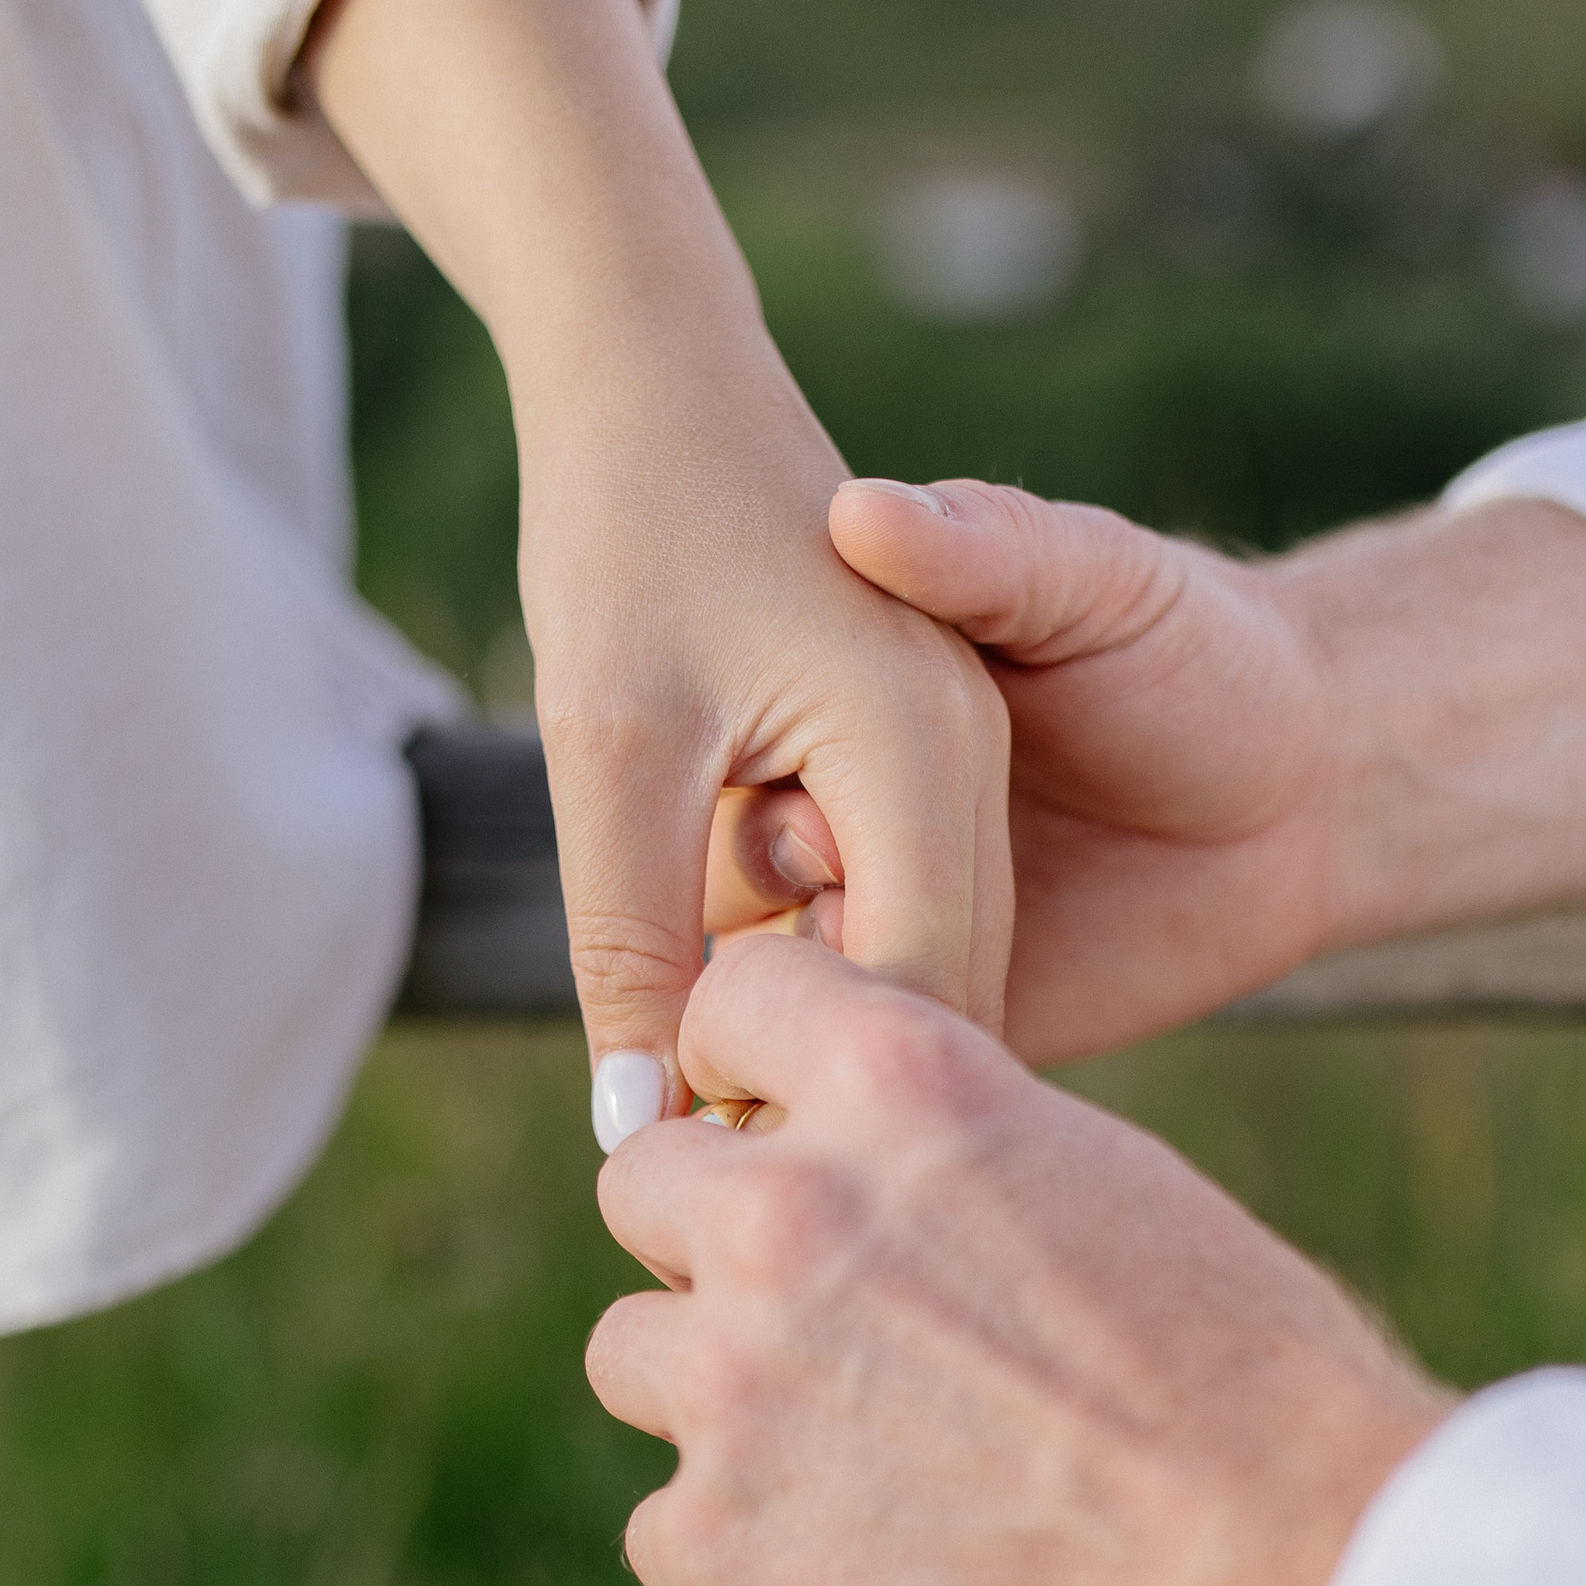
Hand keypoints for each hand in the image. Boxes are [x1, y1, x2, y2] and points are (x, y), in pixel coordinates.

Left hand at [301, 0, 1012, 1116]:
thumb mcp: (612, 744)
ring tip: (713, 1135)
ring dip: (826, 1051)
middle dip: (832, 1101)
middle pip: (937, 1003)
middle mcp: (973, 766)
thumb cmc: (630, 528)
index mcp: (929, 754)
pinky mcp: (926, 767)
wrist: (661, 373)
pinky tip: (727, 1031)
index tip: (712, 1189)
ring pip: (920, 969)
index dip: (816, 1108)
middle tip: (713, 1212)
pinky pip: (894, 914)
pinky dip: (824, 981)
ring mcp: (963, 765)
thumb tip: (634, 1129)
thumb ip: (632, 933)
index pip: (916, 1001)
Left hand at [585, 932, 1449, 1585]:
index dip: (747, 1070)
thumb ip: (952, 1159)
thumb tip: (862, 1169)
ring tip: (866, 1467)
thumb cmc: (1261, 1403)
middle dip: (713, 1242)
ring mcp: (732, 1383)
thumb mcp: (1112, 1191)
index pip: (731, 1002)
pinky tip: (879, 1583)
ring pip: (633, 1352)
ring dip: (717, 1395)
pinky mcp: (708, 1543)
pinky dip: (747, 1553)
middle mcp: (789, 1213)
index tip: (774, 1124)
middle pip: (644, 1183)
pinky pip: (667, 1526)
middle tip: (822, 1327)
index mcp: (906, 1089)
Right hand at [709, 485, 1585, 1061]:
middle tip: (852, 928)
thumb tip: (858, 511)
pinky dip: (881, 1088)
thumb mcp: (1088, 576)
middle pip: (727, 922)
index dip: (753, 827)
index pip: (723, 797)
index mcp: (833, 735)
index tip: (817, 830)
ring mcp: (881, 947)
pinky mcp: (951, 1031)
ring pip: (786, 1020)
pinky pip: (882, 1080)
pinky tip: (921, 1075)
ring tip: (895, 1007)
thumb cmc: (1193, 643)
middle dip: (767, 942)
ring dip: (814, 1027)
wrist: (1312, 779)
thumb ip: (985, 549)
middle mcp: (833, 845)